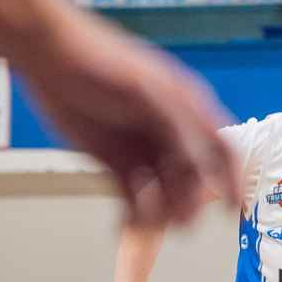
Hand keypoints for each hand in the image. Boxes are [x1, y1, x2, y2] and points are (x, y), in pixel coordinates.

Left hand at [18, 13, 239, 227]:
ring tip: (142, 221)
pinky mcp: (113, 164)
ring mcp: (141, 151)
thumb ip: (178, 123)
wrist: (49, 55)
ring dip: (159, 214)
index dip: (231, 179)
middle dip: (187, 202)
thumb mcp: (148, 88)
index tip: (232, 207)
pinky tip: (123, 226)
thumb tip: (199, 161)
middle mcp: (168, 133)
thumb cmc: (101, 60)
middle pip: (191, 180)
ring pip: (163, 195)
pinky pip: (132, 200)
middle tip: (177, 221)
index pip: (221, 150)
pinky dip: (132, 217)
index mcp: (186, 109)